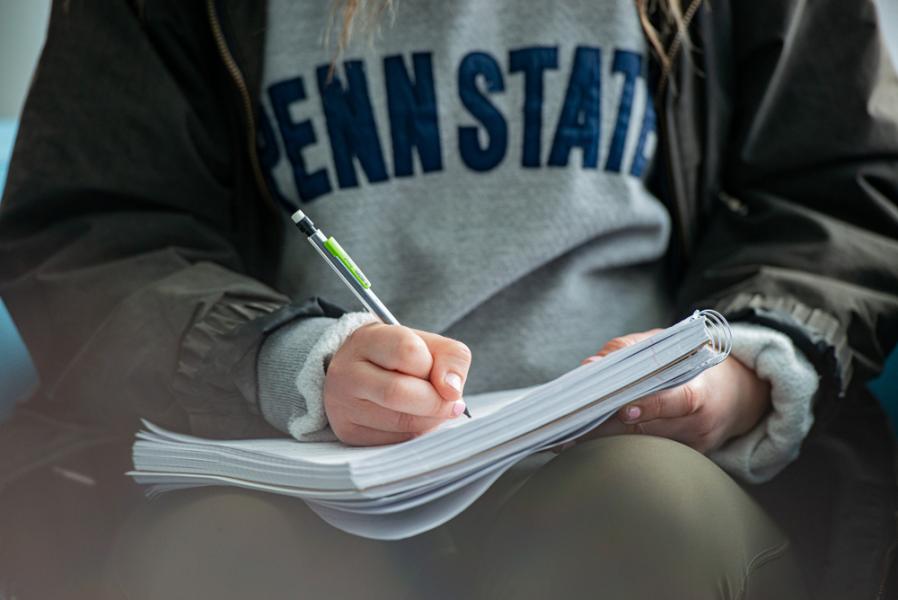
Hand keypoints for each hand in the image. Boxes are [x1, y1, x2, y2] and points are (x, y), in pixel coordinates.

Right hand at [324, 323, 471, 445]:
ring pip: (399, 423)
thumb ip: (450, 358)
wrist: (360, 374)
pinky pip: (395, 442)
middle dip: (435, 403)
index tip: (449, 383)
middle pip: (398, 392)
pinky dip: (416, 435)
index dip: (437, 369)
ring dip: (430, 421)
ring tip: (432, 412)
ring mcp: (342, 405)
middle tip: (450, 405)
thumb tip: (452, 391)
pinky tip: (414, 422)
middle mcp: (347, 372)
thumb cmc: (399, 358)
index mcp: (367, 339)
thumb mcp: (427, 344)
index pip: (408, 351)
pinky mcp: (348, 433)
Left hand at [581, 330, 771, 452]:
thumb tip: (591, 365)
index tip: (623, 409)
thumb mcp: (671, 346)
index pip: (677, 402)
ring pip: (641, 446)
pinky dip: (618, 445)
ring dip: (604, 439)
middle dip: (607, 425)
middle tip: (572, 422)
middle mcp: (699, 426)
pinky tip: (589, 442)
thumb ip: (631, 350)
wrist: (739, 396)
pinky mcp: (685, 460)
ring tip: (570, 434)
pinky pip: (646, 454)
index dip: (650, 406)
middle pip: (648, 429)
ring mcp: (692, 447)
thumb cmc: (696, 364)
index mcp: (701, 392)